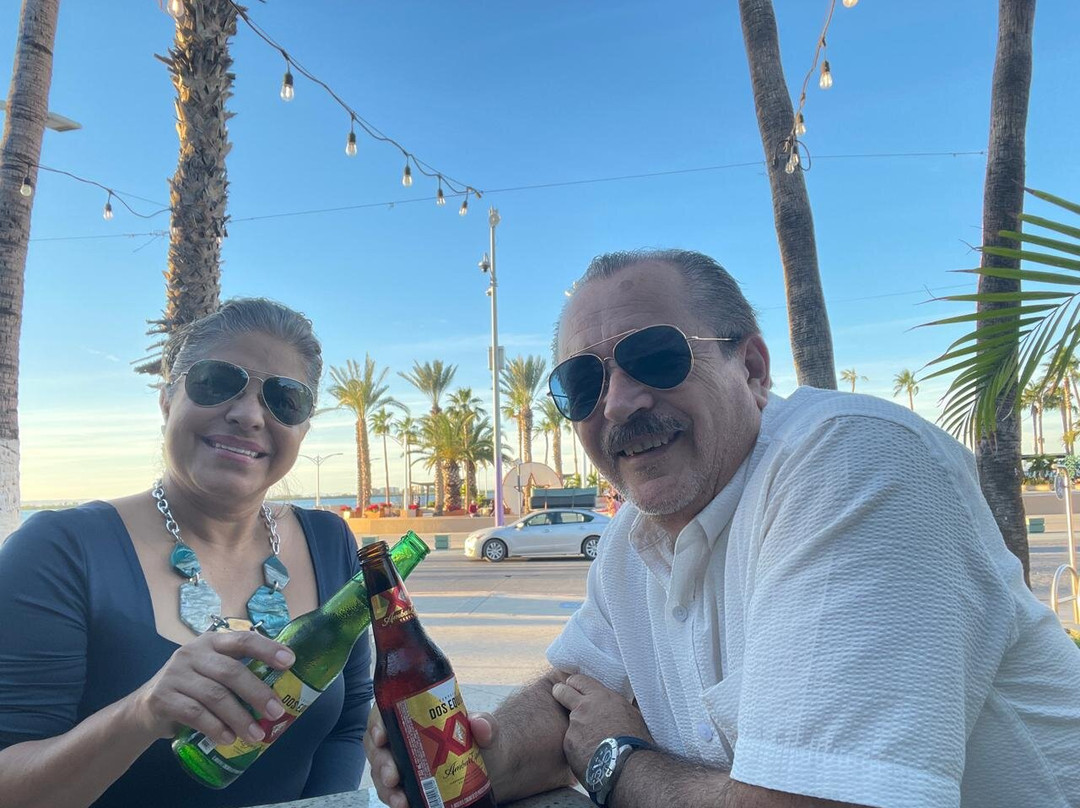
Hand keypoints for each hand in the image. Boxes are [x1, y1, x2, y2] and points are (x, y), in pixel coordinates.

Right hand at [125, 630, 294, 746]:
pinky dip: (215, 728)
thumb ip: (237, 674)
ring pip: (215, 695)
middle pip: (231, 671)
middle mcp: (192, 653)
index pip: (243, 640)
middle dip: (258, 693)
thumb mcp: (211, 673)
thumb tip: (280, 693)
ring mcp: (175, 674)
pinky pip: (194, 713)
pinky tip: (228, 739)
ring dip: (239, 717)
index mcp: (211, 642)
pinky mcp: (162, 697)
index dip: (267, 649)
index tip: (290, 661)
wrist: (143, 711)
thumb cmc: (190, 689)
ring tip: (256, 735)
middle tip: (277, 712)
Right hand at [365, 707, 496, 807]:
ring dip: (385, 787)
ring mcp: (403, 763)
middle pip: (378, 747)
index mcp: (414, 715)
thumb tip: (480, 725)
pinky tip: (403, 805)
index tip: (381, 736)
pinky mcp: (408, 785)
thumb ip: (486, 724)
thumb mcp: (487, 730)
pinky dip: (394, 800)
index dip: (377, 723)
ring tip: (399, 799)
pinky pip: (393, 792)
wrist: (492, 770)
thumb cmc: (483, 742)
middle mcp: (403, 739)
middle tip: (392, 775)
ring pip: (381, 772)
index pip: (386, 713)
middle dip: (380, 762)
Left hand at [551, 674, 651, 780]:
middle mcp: (584, 708)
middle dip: (560, 692)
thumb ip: (620, 704)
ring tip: (590, 741)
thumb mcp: (632, 713)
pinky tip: (589, 755)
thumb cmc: (636, 740)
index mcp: (601, 697)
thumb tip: (628, 697)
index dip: (574, 683)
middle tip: (561, 697)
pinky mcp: (569, 744)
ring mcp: (574, 726)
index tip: (573, 687)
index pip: (579, 680)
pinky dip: (577, 748)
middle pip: (561, 691)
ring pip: (569, 722)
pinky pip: (570, 743)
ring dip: (575, 728)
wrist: (628, 766)